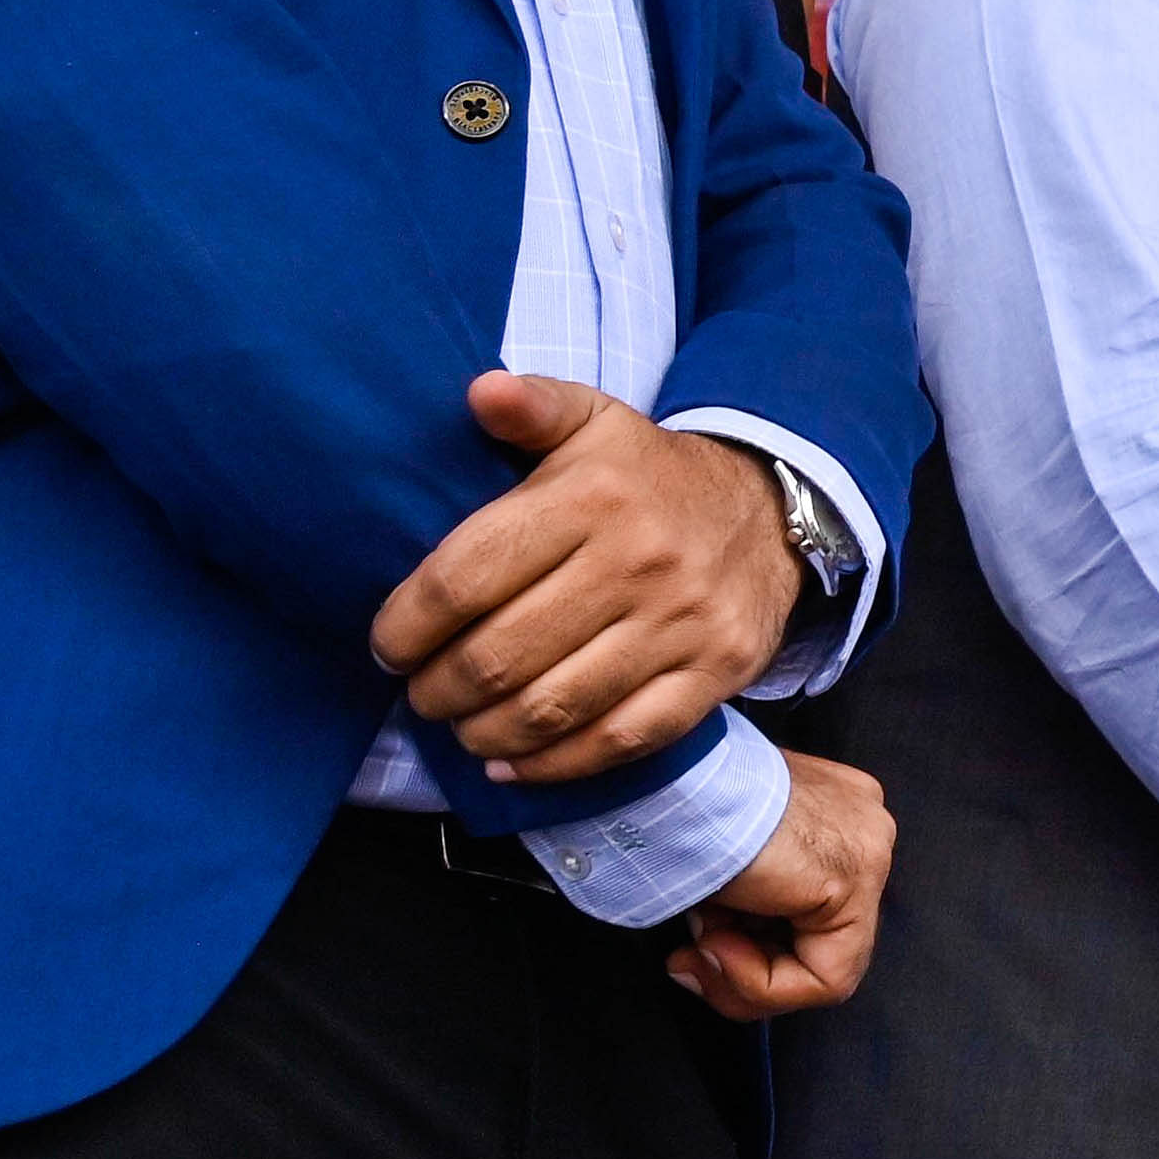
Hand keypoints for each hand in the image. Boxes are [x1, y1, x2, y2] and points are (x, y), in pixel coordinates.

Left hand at [374, 375, 807, 783]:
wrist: (770, 509)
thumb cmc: (650, 474)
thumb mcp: (596, 421)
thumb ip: (533, 405)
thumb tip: (481, 393)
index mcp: (592, 497)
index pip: (466, 577)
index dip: (407, 625)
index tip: (388, 646)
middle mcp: (638, 562)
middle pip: (502, 654)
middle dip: (439, 689)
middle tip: (420, 694)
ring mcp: (682, 623)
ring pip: (556, 705)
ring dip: (487, 731)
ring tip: (460, 726)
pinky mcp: (715, 672)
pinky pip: (624, 738)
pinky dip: (558, 765)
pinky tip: (513, 763)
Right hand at [668, 752, 888, 1020]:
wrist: (666, 784)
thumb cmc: (675, 808)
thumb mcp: (718, 861)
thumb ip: (738, 905)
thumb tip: (716, 956)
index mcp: (832, 810)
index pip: (809, 916)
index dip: (746, 953)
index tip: (689, 950)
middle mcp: (864, 826)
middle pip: (818, 943)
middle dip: (744, 969)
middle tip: (686, 960)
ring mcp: (869, 850)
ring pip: (823, 970)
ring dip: (742, 975)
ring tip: (697, 944)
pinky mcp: (856, 879)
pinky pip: (826, 977)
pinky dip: (761, 982)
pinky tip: (716, 945)